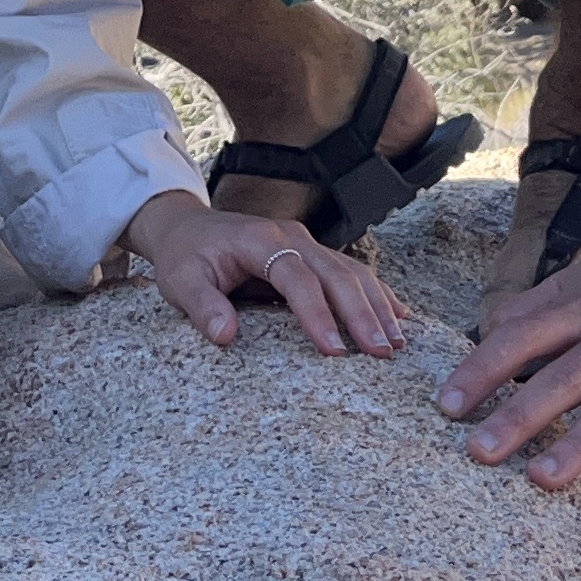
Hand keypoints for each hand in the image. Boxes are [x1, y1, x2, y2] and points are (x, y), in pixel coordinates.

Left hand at [122, 194, 406, 358]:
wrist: (187, 227)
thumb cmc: (185, 256)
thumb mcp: (180, 280)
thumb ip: (202, 305)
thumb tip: (225, 335)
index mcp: (260, 240)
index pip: (296, 278)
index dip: (317, 313)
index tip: (334, 351)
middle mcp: (291, 237)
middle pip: (336, 273)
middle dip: (362, 313)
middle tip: (382, 353)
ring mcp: (306, 242)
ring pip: (351, 272)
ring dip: (377, 306)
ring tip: (397, 344)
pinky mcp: (313, 253)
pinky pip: (351, 271)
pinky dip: (377, 293)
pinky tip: (400, 316)